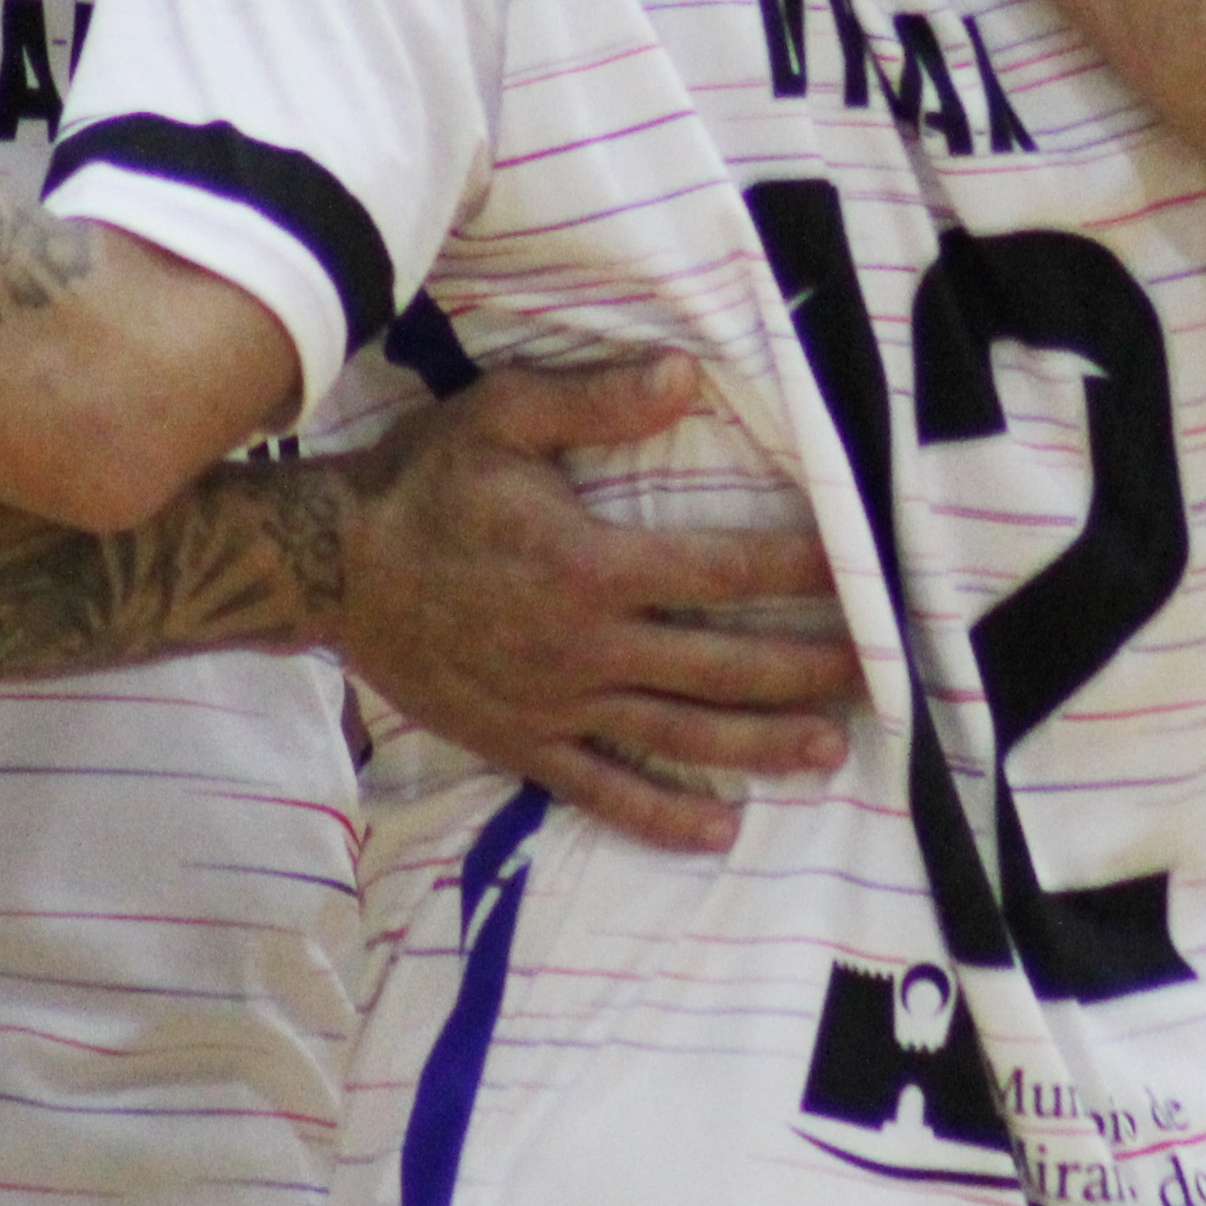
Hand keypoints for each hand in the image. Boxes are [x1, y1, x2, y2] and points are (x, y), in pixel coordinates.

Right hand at [332, 354, 864, 851]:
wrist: (327, 568)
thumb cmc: (422, 483)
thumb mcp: (503, 415)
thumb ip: (598, 402)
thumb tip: (687, 375)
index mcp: (591, 566)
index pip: (724, 574)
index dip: (802, 573)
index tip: (861, 572)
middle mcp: (585, 648)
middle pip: (722, 667)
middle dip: (807, 669)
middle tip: (878, 672)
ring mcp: (556, 706)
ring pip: (680, 738)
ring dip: (760, 747)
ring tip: (829, 750)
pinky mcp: (522, 744)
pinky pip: (603, 790)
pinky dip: (662, 816)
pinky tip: (719, 830)